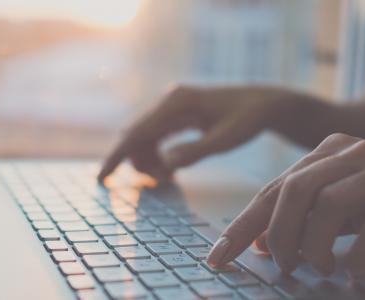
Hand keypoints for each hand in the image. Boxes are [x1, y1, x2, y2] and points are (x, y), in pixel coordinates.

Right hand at [97, 84, 324, 180]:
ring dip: (148, 161)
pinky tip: (170, 169)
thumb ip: (195, 151)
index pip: (137, 133)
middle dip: (139, 163)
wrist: (264, 104)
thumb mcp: (226, 140)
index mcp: (177, 103)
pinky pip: (155, 136)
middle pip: (136, 136)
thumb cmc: (248, 120)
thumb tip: (166, 163)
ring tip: (170, 178)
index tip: (101, 179)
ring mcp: (171, 106)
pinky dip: (156, 154)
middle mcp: (169, 101)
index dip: (117, 157)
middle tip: (164, 183)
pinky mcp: (176, 113)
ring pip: (143, 138)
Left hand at [207, 133, 364, 276]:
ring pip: (330, 204)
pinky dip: (361, 252)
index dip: (243, 224)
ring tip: (320, 268)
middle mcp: (353, 155)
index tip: (219, 255)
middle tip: (281, 265)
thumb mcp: (349, 195)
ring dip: (314, 243)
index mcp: (329, 151)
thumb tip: (262, 241)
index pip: (274, 188)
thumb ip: (307, 214)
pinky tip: (357, 270)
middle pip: (294, 190)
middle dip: (276, 234)